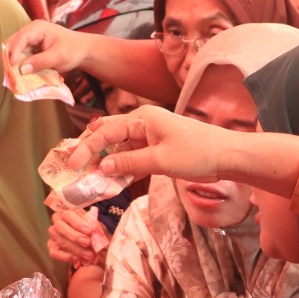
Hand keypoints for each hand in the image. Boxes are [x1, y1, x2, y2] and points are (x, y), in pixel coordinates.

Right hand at [2, 19, 89, 76]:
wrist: (81, 50)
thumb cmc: (72, 50)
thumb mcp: (58, 57)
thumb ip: (41, 62)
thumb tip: (22, 69)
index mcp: (37, 28)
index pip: (21, 38)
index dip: (14, 51)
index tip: (12, 65)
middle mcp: (30, 32)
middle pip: (12, 43)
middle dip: (9, 57)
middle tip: (8, 73)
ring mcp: (29, 40)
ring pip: (14, 50)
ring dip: (12, 63)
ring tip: (11, 76)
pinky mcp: (30, 49)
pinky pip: (20, 56)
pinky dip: (18, 65)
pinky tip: (18, 75)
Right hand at [48, 208, 102, 267]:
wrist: (95, 247)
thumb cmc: (95, 233)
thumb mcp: (98, 228)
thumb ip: (96, 227)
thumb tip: (93, 228)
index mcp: (67, 213)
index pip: (68, 215)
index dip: (78, 223)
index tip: (89, 231)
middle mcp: (57, 222)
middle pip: (60, 227)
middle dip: (75, 236)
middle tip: (88, 243)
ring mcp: (53, 235)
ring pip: (60, 241)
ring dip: (75, 249)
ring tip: (89, 255)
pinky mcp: (52, 248)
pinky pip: (54, 253)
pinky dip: (66, 257)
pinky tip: (77, 259)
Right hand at [66, 105, 236, 180]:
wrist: (227, 156)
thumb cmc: (197, 153)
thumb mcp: (161, 160)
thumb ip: (130, 163)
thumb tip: (102, 167)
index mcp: (143, 118)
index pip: (106, 131)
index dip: (87, 148)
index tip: (73, 164)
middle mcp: (143, 123)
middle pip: (109, 134)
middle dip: (90, 149)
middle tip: (71, 164)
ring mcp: (150, 136)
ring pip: (119, 147)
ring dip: (104, 160)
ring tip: (85, 174)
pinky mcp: (157, 149)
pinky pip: (132, 156)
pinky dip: (121, 166)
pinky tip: (110, 179)